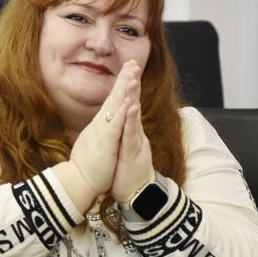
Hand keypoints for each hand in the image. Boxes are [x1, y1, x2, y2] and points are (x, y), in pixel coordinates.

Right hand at [69, 60, 140, 196]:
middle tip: (132, 62)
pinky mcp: (105, 143)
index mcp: (100, 126)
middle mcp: (100, 125)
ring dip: (123, 90)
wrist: (77, 183)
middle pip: (113, 97)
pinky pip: (115, 126)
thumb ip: (97, 133)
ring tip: (132, 74)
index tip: (128, 71)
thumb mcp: (93, 145)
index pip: (111, 102)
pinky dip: (121, 113)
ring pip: (114, 107)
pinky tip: (128, 102)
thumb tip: (99, 126)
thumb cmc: (85, 167)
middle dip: (123, 79)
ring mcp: (102, 132)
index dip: (120, 86)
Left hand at [110, 63, 154, 206]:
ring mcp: (135, 141)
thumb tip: (122, 117)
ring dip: (133, 97)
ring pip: (133, 117)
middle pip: (133, 103)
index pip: (128, 103)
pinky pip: (131, 134)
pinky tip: (131, 108)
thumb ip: (124, 130)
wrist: (136, 193)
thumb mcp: (123, 145)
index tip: (128, 65)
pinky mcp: (132, 153)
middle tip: (133, 63)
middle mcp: (134, 132)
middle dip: (133, 83)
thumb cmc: (127, 169)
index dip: (128, 85)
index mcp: (129, 129)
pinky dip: (131, 121)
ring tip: (132, 80)